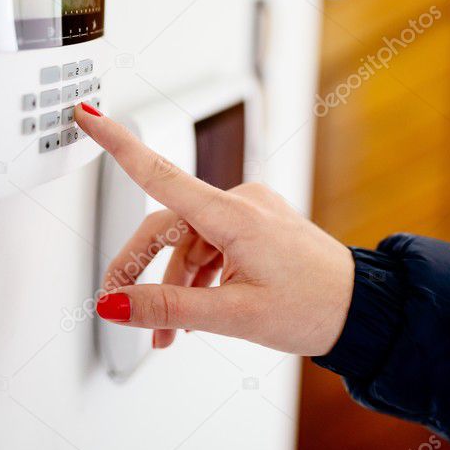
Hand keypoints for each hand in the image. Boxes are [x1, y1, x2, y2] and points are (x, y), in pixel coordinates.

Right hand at [74, 103, 354, 354]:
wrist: (361, 308)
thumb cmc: (313, 306)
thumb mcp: (234, 315)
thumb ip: (169, 307)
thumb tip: (117, 304)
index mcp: (234, 214)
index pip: (160, 173)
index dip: (117, 144)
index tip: (89, 116)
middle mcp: (241, 203)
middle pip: (167, 226)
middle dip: (140, 270)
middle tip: (119, 307)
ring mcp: (251, 213)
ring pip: (189, 243)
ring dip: (173, 286)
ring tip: (169, 334)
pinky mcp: (258, 227)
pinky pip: (212, 246)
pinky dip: (197, 278)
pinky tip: (194, 313)